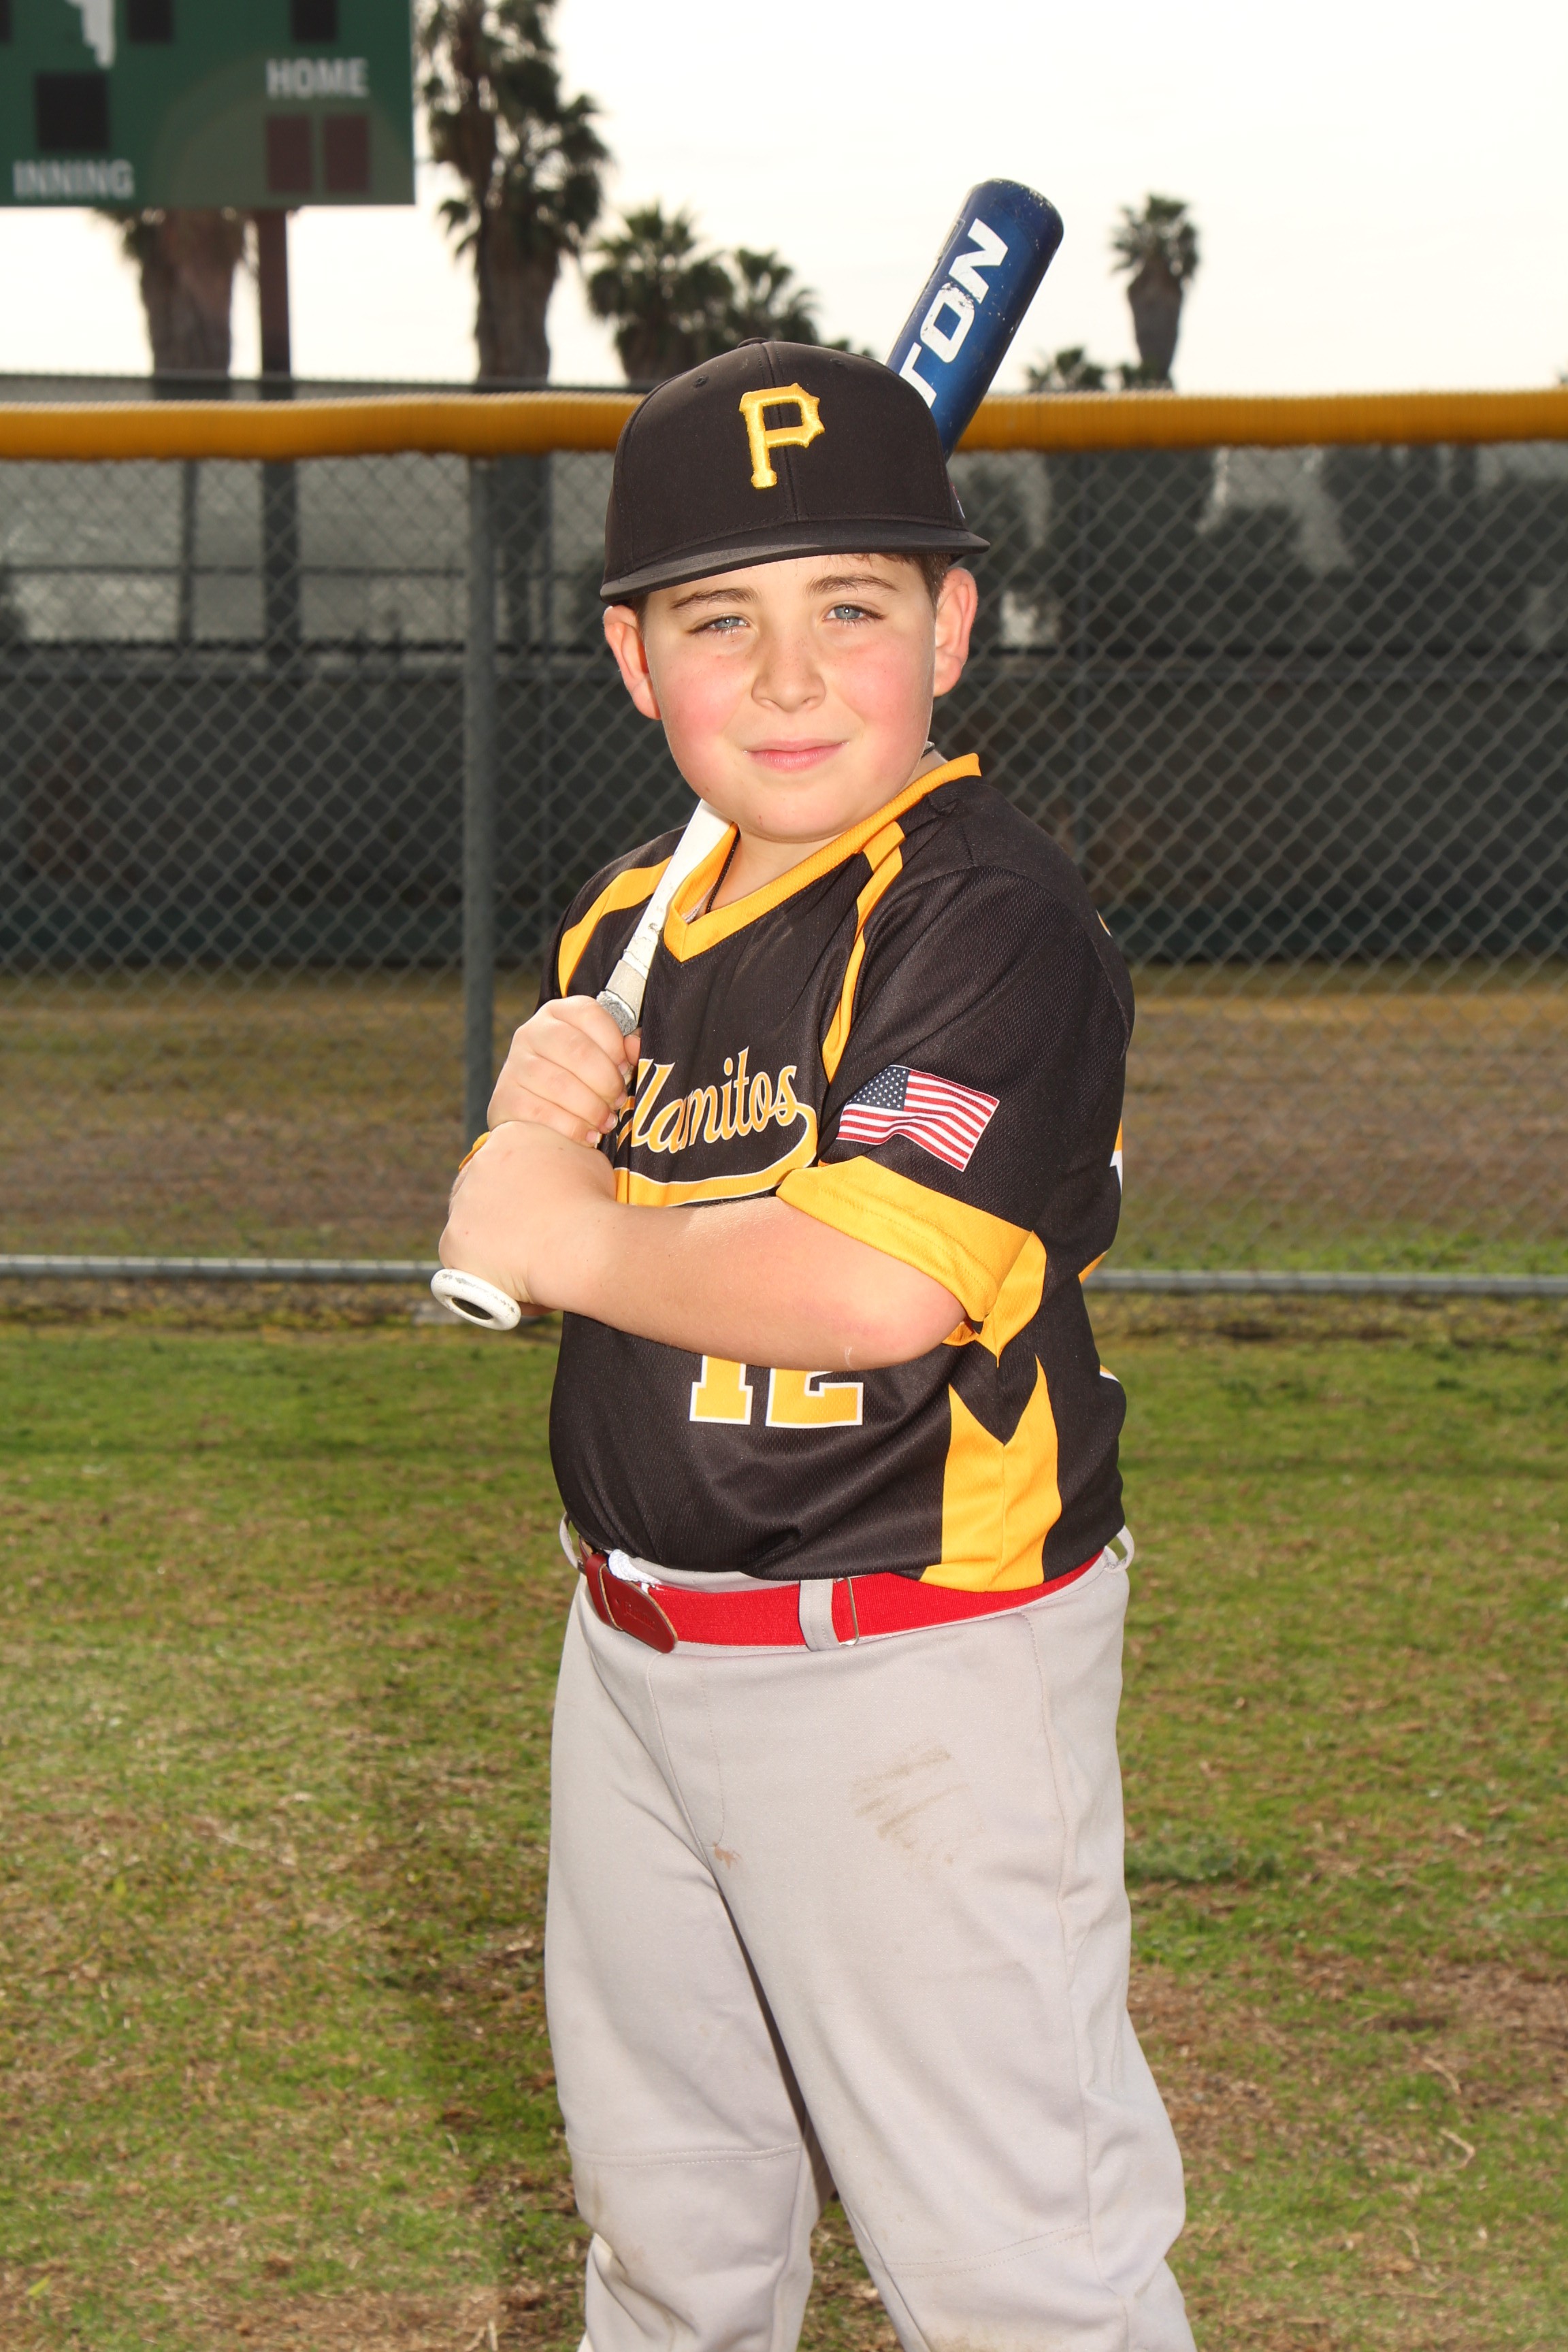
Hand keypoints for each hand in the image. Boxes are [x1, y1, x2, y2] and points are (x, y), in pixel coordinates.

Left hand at [441, 1119, 616, 1309]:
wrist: (580, 1243)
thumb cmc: (593, 1204)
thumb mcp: (589, 1163)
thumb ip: (569, 1158)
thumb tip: (570, 1168)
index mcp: (510, 1137)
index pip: (502, 1158)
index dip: (515, 1183)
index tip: (528, 1204)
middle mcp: (478, 1163)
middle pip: (478, 1187)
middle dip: (494, 1209)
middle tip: (520, 1234)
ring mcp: (461, 1202)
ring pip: (467, 1223)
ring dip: (485, 1240)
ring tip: (516, 1261)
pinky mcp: (451, 1241)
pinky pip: (459, 1259)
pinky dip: (478, 1271)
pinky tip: (502, 1280)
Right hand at [488, 996, 638, 1147]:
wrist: (530, 1107)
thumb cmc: (575, 1077)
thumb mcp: (599, 1055)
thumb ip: (621, 1049)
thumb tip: (636, 1047)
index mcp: (558, 1013)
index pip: (589, 1014)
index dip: (614, 1043)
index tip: (625, 1067)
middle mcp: (532, 1032)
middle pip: (577, 1050)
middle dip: (606, 1080)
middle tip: (617, 1100)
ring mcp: (515, 1063)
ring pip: (560, 1084)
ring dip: (592, 1108)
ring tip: (606, 1121)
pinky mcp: (505, 1096)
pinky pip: (543, 1112)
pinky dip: (572, 1127)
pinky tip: (588, 1136)